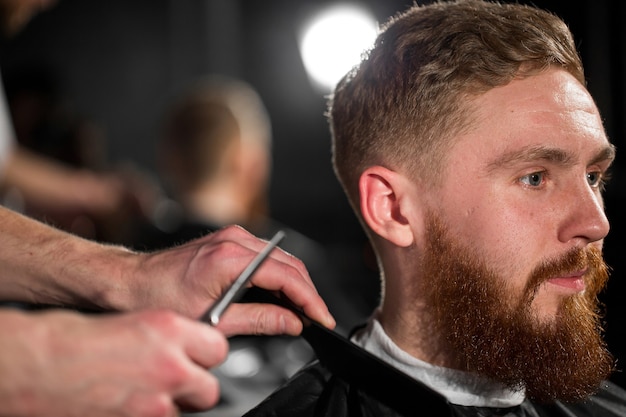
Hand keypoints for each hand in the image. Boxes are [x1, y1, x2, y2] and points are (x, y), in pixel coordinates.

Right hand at [0, 308, 227, 416]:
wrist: (36, 365)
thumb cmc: (72, 339)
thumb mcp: (134, 323)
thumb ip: (169, 339)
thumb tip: (184, 349)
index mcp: (170, 331)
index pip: (218, 349)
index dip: (205, 355)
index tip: (197, 356)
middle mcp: (170, 366)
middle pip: (209, 388)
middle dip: (194, 386)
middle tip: (175, 381)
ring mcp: (156, 402)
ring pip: (184, 411)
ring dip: (171, 404)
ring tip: (142, 393)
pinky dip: (149, 415)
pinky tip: (127, 404)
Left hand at [128, 225, 335, 335]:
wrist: (131, 281)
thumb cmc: (160, 297)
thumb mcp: (213, 319)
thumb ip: (259, 320)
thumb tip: (292, 323)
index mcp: (230, 258)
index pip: (287, 276)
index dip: (310, 300)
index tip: (322, 318)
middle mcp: (235, 240)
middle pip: (290, 264)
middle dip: (307, 293)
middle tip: (315, 319)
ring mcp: (232, 236)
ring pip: (281, 259)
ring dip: (294, 284)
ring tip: (299, 311)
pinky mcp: (230, 239)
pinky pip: (266, 255)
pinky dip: (278, 275)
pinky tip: (279, 295)